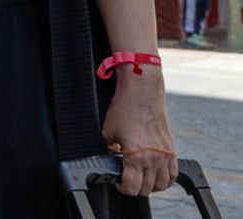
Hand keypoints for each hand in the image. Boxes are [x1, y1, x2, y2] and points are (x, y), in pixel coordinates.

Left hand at [102, 73, 177, 195]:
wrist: (142, 93)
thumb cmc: (125, 109)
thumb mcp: (108, 132)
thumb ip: (111, 151)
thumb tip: (114, 161)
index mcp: (135, 156)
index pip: (132, 187)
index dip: (122, 188)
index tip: (118, 182)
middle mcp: (153, 158)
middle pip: (146, 189)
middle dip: (134, 187)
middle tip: (127, 178)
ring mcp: (165, 155)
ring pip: (161, 185)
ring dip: (150, 185)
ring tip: (140, 177)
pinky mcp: (172, 150)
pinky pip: (173, 175)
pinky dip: (165, 180)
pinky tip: (156, 175)